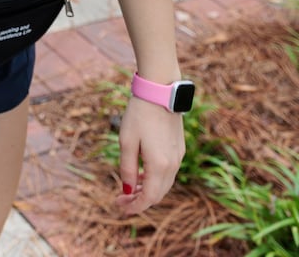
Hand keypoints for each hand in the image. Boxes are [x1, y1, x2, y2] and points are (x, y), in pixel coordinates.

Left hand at [115, 96, 186, 214]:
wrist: (160, 92)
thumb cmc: (139, 115)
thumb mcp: (126, 142)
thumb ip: (128, 168)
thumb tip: (128, 190)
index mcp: (160, 165)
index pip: (149, 197)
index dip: (135, 206)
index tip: (120, 207)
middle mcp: (173, 164)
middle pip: (158, 194)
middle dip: (140, 200)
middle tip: (121, 199)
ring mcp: (178, 156)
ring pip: (164, 184)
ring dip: (148, 190)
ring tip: (129, 189)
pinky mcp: (179, 148)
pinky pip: (168, 172)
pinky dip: (155, 179)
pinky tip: (142, 174)